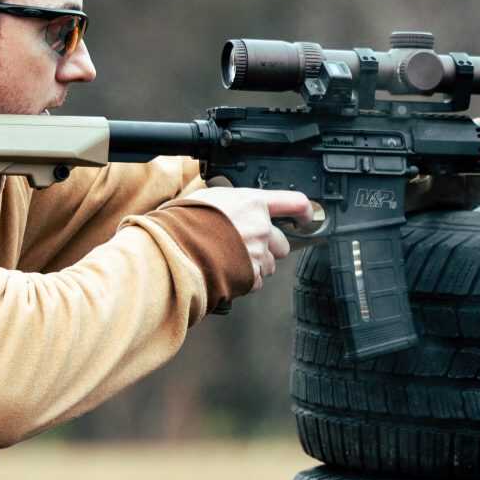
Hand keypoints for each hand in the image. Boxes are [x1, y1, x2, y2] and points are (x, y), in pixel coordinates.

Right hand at [184, 185, 314, 287]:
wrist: (172, 250)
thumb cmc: (184, 222)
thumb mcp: (209, 198)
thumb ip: (232, 203)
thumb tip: (234, 207)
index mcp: (252, 203)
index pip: (293, 203)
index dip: (304, 211)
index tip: (307, 216)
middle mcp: (261, 228)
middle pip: (283, 244)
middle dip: (270, 248)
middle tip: (247, 247)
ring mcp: (257, 254)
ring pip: (269, 265)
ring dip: (256, 265)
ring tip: (229, 261)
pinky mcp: (251, 276)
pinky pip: (256, 281)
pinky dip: (246, 280)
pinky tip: (227, 272)